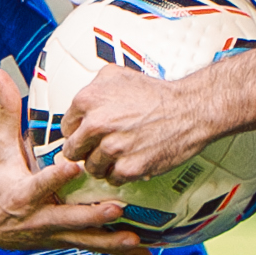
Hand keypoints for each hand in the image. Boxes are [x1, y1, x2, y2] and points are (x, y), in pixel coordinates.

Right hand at [0, 67, 151, 254]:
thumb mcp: (0, 147)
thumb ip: (7, 112)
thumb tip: (0, 73)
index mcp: (22, 194)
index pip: (39, 185)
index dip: (54, 178)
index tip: (71, 166)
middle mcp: (39, 218)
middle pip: (68, 218)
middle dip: (92, 215)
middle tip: (117, 207)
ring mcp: (55, 234)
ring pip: (85, 239)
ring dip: (111, 239)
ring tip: (136, 238)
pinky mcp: (67, 242)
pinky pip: (95, 248)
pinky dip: (118, 252)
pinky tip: (144, 254)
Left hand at [62, 66, 214, 183]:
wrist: (189, 110)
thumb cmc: (155, 93)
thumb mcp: (116, 75)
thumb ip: (92, 87)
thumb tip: (78, 105)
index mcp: (88, 100)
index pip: (66, 127)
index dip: (78, 132)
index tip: (89, 135)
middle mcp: (96, 124)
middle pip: (73, 151)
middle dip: (86, 151)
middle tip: (100, 148)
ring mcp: (112, 148)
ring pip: (91, 168)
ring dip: (103, 165)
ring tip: (118, 155)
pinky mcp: (129, 168)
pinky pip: (112, 179)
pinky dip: (120, 174)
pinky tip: (131, 161)